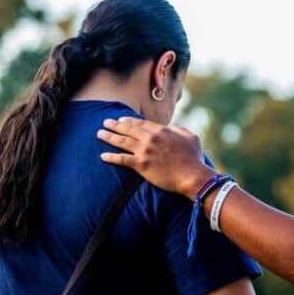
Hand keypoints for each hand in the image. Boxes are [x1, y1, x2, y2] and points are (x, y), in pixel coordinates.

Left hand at [97, 117, 215, 199]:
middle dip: (115, 125)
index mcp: (161, 131)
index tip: (120, 119)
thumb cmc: (193, 158)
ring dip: (109, 137)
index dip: (128, 121)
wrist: (192, 175)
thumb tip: (173, 128)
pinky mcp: (141, 165)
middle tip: (105, 122)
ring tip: (100, 134)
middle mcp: (150, 139)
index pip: (140, 123)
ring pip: (122, 142)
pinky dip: (112, 157)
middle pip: (128, 130)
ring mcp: (145, 151)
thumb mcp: (190, 137)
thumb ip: (180, 130)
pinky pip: (122, 160)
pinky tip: (103, 156)